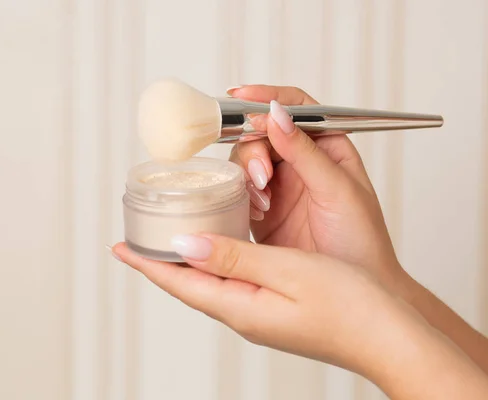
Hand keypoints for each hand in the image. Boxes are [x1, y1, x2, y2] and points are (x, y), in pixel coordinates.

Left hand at [112, 234, 406, 374]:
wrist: (388, 334)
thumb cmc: (349, 306)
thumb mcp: (286, 272)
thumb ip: (234, 258)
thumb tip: (184, 246)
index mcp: (239, 307)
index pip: (179, 283)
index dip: (148, 264)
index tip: (120, 248)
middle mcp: (244, 314)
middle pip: (189, 284)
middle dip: (161, 262)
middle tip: (141, 239)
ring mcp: (260, 314)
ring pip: (210, 282)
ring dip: (187, 261)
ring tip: (172, 240)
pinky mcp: (276, 308)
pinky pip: (233, 282)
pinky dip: (217, 263)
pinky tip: (221, 250)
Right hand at [228, 85, 401, 288]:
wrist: (348, 293)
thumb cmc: (360, 241)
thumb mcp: (338, 190)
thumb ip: (305, 151)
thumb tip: (276, 114)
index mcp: (328, 146)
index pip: (296, 107)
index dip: (267, 97)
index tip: (241, 97)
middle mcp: (300, 161)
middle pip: (262, 132)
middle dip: (255, 147)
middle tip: (261, 175)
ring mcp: (279, 185)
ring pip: (246, 159)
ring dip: (248, 173)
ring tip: (262, 198)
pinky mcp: (260, 209)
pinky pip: (239, 189)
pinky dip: (240, 195)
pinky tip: (255, 209)